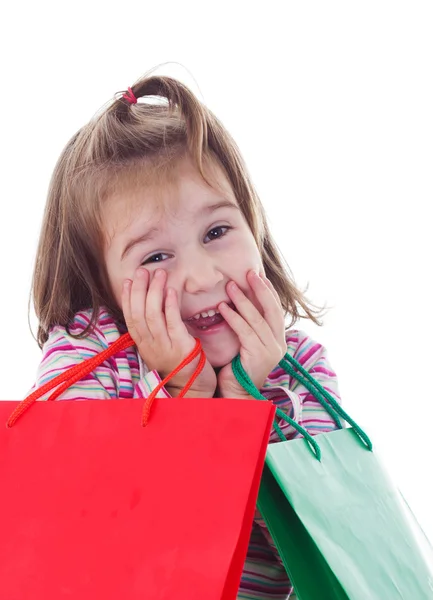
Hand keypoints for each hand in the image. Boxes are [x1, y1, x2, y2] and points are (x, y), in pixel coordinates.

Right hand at [122, 267, 216, 396]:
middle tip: (142, 270)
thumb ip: (156, 329)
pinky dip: (170, 305)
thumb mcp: (161, 347)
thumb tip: (152, 304)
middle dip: (139, 289)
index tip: (127, 280)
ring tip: (159, 274)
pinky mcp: (182, 347)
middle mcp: (150, 346)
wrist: (194, 389)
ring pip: (152, 315)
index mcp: (144, 345)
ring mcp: (165, 347)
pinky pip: (172, 323)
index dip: (127, 298)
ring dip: (155, 292)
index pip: (130, 318)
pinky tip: (171, 290)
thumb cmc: (180, 365)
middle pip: (139, 313)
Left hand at [216, 270, 286, 398]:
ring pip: (257, 319)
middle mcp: (278, 344)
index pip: (275, 309)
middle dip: (260, 289)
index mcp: (278, 339)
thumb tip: (240, 300)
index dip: (267, 291)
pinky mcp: (258, 356)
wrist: (235, 394)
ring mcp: (271, 350)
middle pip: (271, 309)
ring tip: (230, 286)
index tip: (257, 275)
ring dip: (242, 300)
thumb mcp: (246, 342)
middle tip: (249, 272)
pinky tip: (222, 308)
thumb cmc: (237, 367)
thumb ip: (248, 325)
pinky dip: (234, 317)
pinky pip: (245, 331)